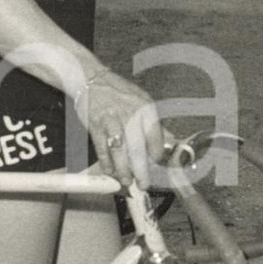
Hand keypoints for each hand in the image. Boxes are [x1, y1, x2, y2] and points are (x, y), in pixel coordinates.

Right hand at [74, 69, 165, 188]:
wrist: (91, 79)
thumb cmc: (120, 93)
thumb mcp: (143, 103)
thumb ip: (156, 126)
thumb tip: (171, 144)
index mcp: (145, 109)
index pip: (156, 136)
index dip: (157, 154)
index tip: (157, 165)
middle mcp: (130, 114)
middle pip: (137, 148)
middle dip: (141, 170)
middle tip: (143, 184)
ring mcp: (111, 120)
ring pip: (118, 151)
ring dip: (122, 169)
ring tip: (126, 180)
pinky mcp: (95, 125)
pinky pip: (102, 148)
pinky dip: (106, 162)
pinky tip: (110, 170)